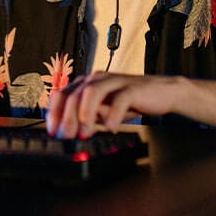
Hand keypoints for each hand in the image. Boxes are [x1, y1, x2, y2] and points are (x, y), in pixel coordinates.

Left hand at [45, 72, 180, 137]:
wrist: (163, 93)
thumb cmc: (131, 101)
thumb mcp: (104, 110)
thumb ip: (88, 116)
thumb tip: (69, 131)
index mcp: (88, 82)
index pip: (63, 94)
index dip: (54, 113)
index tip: (53, 132)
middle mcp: (98, 78)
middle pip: (75, 94)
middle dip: (67, 117)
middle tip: (66, 137)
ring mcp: (115, 81)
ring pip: (92, 92)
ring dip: (85, 114)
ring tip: (84, 133)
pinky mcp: (132, 88)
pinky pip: (120, 99)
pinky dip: (113, 114)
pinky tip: (111, 128)